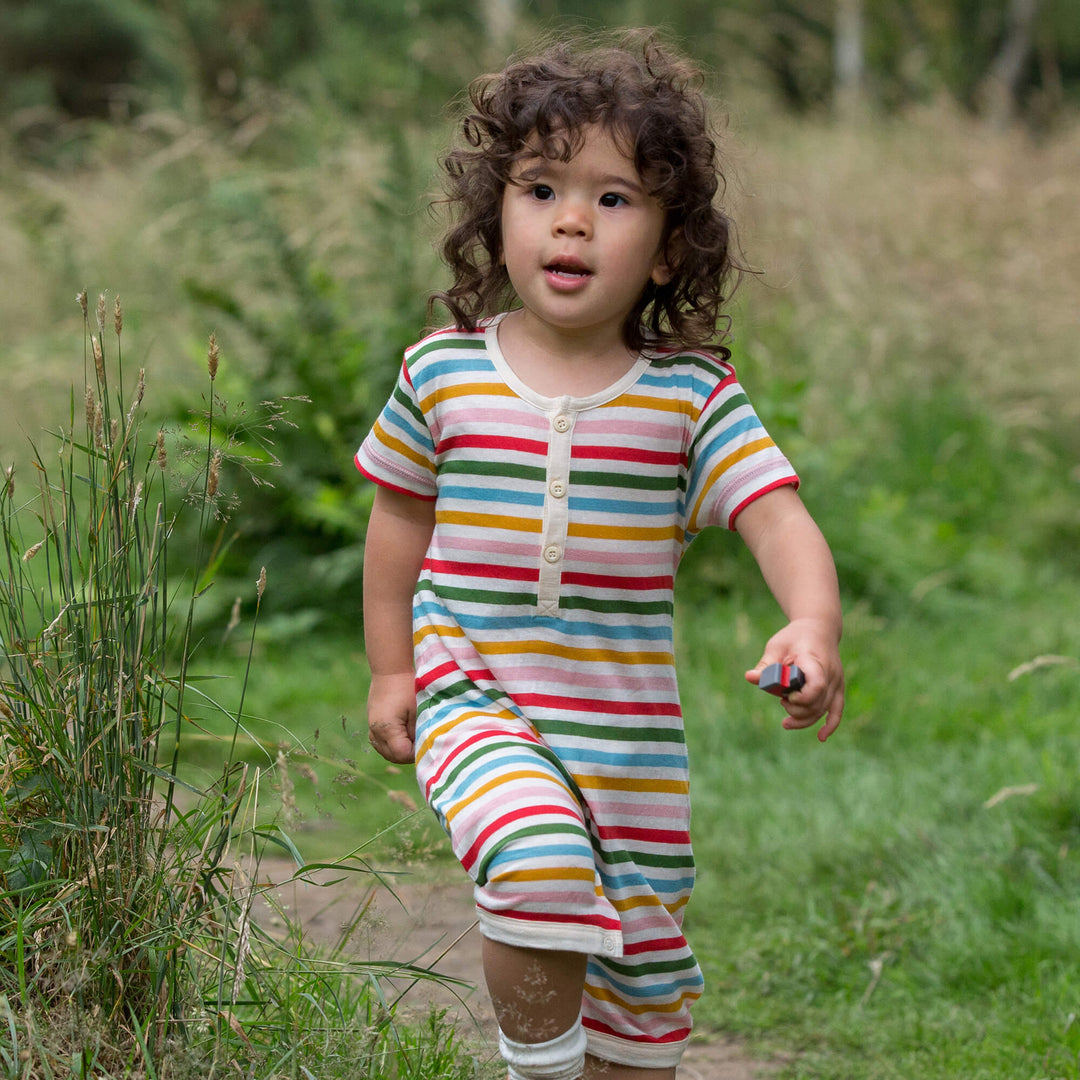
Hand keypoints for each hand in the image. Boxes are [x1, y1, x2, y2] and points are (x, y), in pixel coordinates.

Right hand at [367, 671, 417, 762]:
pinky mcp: (373, 726)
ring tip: (415, 737)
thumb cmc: (407, 688)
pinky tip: (406, 734)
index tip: (428, 741)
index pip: (403, 755)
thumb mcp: (418, 711)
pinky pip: (383, 744)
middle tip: (424, 741)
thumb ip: (419, 732)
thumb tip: (424, 748)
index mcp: (387, 729)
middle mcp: (376, 733)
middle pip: (394, 757)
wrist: (390, 670)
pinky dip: (394, 744)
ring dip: (402, 750)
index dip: (417, 752)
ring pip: (388, 752)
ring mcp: (372, 730)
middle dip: (410, 754)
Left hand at [745, 617, 844, 741]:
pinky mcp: (838, 688)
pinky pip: (837, 710)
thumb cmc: (795, 637)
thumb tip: (749, 678)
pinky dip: (830, 724)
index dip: (800, 698)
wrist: (819, 629)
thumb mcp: (777, 646)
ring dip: (805, 719)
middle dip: (796, 710)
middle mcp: (831, 673)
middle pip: (818, 703)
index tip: (784, 697)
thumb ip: (766, 664)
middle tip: (781, 702)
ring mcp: (837, 682)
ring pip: (824, 710)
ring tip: (786, 721)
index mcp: (815, 661)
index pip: (815, 686)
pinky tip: (820, 737)